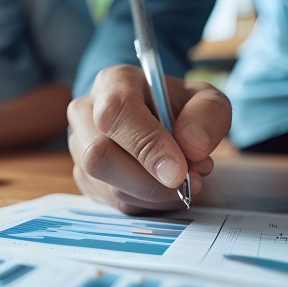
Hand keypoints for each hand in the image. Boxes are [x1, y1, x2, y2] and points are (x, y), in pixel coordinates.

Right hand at [67, 65, 230, 212]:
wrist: (165, 122)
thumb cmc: (181, 108)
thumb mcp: (207, 100)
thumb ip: (208, 115)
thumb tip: (191, 147)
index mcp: (114, 82)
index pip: (116, 112)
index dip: (147, 145)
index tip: (178, 171)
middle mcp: (86, 112)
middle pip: (98, 155)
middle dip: (148, 181)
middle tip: (189, 183)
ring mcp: (80, 147)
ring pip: (107, 185)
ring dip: (155, 195)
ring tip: (186, 181)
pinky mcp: (86, 178)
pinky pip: (114, 202)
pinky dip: (149, 204)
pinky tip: (167, 189)